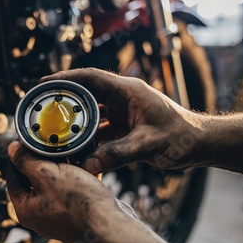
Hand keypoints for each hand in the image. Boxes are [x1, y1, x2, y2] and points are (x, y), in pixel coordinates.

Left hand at [6, 141, 126, 242]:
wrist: (109, 225)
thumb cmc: (79, 204)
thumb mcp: (48, 174)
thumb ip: (26, 161)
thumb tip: (12, 150)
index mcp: (25, 209)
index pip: (13, 176)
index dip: (19, 157)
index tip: (26, 143)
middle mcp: (38, 216)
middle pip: (33, 181)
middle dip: (42, 161)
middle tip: (49, 146)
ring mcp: (55, 217)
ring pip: (52, 184)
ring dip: (59, 168)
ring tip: (68, 154)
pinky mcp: (73, 215)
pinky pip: (67, 192)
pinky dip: (72, 178)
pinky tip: (81, 168)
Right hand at [42, 68, 204, 173]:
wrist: (200, 144)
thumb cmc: (182, 136)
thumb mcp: (149, 144)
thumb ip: (118, 154)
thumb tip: (88, 165)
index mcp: (128, 91)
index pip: (91, 77)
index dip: (66, 78)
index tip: (45, 83)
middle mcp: (122, 98)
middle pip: (86, 94)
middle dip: (64, 100)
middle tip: (42, 108)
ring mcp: (123, 112)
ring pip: (91, 113)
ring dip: (75, 122)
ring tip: (54, 130)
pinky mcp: (125, 127)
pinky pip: (100, 130)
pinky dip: (87, 138)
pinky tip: (75, 148)